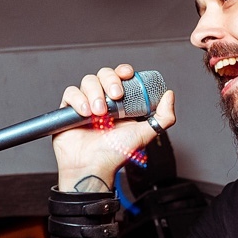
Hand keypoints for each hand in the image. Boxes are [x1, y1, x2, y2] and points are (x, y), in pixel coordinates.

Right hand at [52, 64, 176, 190]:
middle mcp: (103, 100)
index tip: (128, 74)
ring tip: (100, 113)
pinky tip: (86, 113)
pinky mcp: (68, 109)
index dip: (123, 71)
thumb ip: (163, 117)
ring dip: (95, 93)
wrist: (93, 166)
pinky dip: (78, 99)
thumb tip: (169, 95)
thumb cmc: (116, 153)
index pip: (121, 77)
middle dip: (110, 80)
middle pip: (104, 74)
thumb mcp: (145, 133)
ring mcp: (86, 103)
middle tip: (115, 96)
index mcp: (121, 103)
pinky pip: (71, 92)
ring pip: (88, 81)